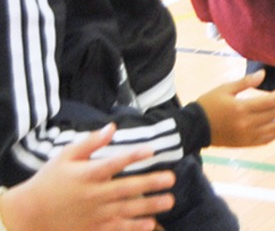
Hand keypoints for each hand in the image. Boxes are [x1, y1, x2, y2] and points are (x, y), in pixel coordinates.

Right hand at [0, 124, 175, 230]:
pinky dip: (133, 227)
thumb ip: (90, 142)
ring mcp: (93, 214)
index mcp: (86, 175)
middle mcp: (92, 195)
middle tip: (171, 179)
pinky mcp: (92, 229)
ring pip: (126, 211)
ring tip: (169, 201)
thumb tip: (112, 126)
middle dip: (150, 184)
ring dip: (149, 206)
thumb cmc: (50, 181)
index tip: (151, 150)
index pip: (113, 164)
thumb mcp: (65, 157)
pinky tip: (150, 224)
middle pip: (125, 189)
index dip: (132, 156)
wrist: (29, 214)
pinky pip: (116, 229)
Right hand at [196, 69, 274, 147]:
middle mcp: (246, 124)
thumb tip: (263, 74)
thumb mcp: (224, 89)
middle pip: (274, 114)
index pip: (269, 101)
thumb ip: (245, 82)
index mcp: (241, 108)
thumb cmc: (208, 104)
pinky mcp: (244, 144)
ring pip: (273, 129)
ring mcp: (246, 136)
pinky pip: (265, 140)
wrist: (194, 128)